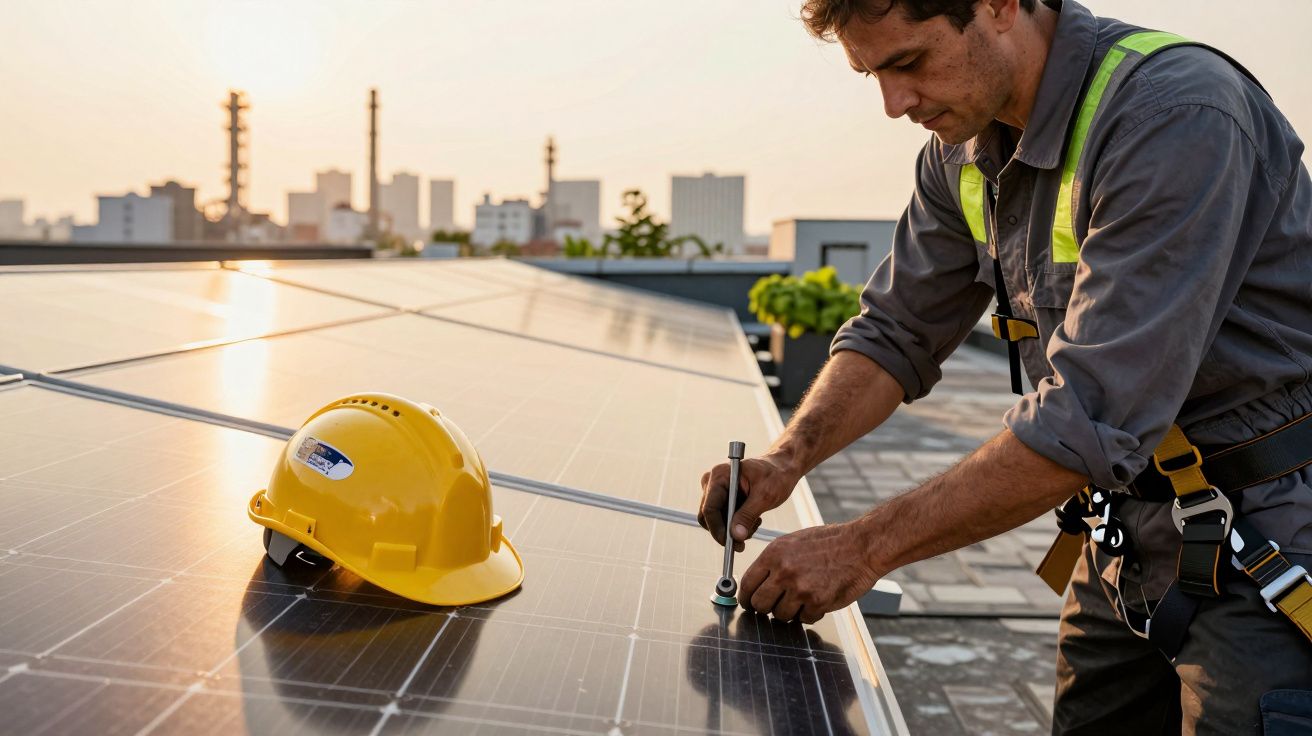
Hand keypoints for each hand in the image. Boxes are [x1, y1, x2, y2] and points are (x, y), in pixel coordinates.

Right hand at [698, 453, 798, 551]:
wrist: (782, 468)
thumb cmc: (776, 475)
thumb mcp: (765, 496)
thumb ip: (748, 516)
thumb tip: (735, 536)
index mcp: (720, 476)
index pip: (709, 508)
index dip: (717, 530)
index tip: (730, 544)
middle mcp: (713, 482)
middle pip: (708, 516)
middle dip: (725, 532)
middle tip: (742, 543)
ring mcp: (716, 490)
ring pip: (715, 520)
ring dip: (733, 529)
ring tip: (754, 523)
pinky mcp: (722, 497)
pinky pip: (722, 518)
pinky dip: (736, 525)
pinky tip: (753, 519)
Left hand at [738, 520, 880, 623]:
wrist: (860, 546)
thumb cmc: (829, 542)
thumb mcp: (792, 542)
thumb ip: (772, 562)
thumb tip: (756, 582)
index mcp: (774, 554)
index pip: (747, 584)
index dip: (746, 597)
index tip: (748, 602)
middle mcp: (784, 572)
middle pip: (759, 604)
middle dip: (765, 608)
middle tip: (773, 605)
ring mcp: (800, 589)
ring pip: (780, 616)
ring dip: (789, 612)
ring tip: (801, 598)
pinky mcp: (817, 603)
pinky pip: (803, 619)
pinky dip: (809, 614)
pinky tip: (817, 599)